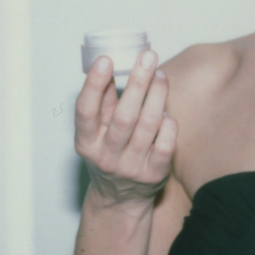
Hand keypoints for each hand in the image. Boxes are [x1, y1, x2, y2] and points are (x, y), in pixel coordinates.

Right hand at [75, 51, 175, 208]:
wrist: (118, 198)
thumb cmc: (108, 152)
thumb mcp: (96, 131)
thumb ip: (102, 101)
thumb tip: (110, 66)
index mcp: (86, 142)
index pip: (86, 111)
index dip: (94, 84)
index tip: (106, 59)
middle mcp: (105, 156)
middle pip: (123, 116)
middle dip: (137, 83)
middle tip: (148, 57)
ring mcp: (130, 167)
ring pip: (147, 126)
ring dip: (157, 96)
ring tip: (160, 75)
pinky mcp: (153, 175)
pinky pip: (166, 146)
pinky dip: (168, 125)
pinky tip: (167, 110)